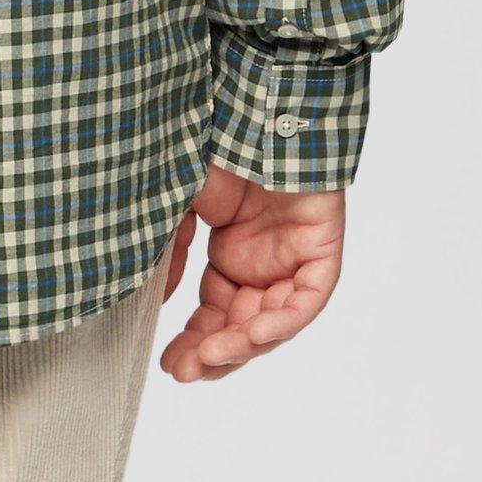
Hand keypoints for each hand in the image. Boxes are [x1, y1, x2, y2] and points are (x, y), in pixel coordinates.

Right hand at [155, 166, 344, 381]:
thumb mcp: (180, 208)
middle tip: (183, 372)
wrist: (258, 109)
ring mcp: (294, 258)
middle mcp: (266, 263)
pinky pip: (307, 300)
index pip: (215, 313)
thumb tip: (159, 305)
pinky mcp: (322, 250)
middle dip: (214, 355)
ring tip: (210, 358)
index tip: (167, 364)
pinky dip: (281, 322)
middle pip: (243, 326)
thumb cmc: (217, 149)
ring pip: (273, 321)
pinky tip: (251, 334)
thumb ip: (173, 256)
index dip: (193, 341)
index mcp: (232, 255)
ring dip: (242, 346)